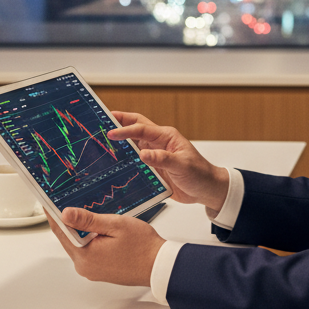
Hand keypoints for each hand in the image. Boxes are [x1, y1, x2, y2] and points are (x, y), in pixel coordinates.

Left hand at [47, 207, 164, 286]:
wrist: (159, 265)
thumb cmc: (143, 246)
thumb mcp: (115, 225)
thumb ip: (89, 219)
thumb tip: (65, 214)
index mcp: (85, 256)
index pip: (61, 232)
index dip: (54, 215)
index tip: (48, 202)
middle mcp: (85, 266)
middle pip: (69, 239)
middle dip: (68, 221)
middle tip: (66, 201)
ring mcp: (92, 270)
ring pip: (79, 244)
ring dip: (80, 230)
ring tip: (85, 212)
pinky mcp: (100, 271)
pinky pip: (88, 251)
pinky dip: (89, 239)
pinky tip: (98, 229)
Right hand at [107, 111, 228, 213]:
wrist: (206, 190)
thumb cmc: (200, 174)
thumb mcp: (182, 166)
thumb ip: (163, 159)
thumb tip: (144, 154)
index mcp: (167, 136)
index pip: (142, 129)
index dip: (125, 130)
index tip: (111, 133)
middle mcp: (159, 143)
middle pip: (136, 127)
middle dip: (120, 121)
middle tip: (102, 119)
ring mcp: (155, 154)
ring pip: (133, 143)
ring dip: (120, 140)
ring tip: (102, 138)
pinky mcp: (152, 167)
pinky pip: (135, 160)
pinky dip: (124, 158)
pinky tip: (113, 162)